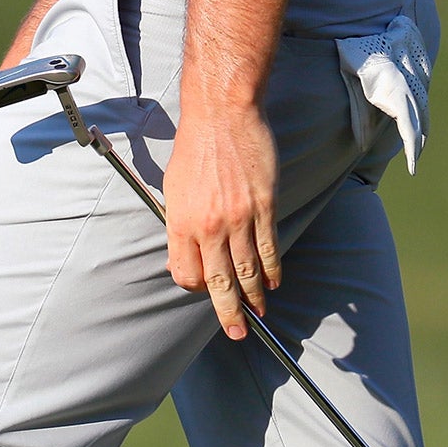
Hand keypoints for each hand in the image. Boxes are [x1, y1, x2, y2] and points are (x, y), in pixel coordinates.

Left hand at [162, 101, 280, 339]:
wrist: (222, 114)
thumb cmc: (194, 145)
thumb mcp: (174, 185)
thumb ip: (181, 220)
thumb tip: (188, 247)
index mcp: (181, 221)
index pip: (186, 273)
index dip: (195, 287)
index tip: (204, 290)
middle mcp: (209, 226)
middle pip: (219, 282)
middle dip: (228, 312)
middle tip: (235, 333)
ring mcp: (239, 218)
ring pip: (248, 270)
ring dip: (254, 297)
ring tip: (258, 313)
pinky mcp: (264, 207)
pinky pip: (269, 248)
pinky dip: (272, 270)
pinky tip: (273, 282)